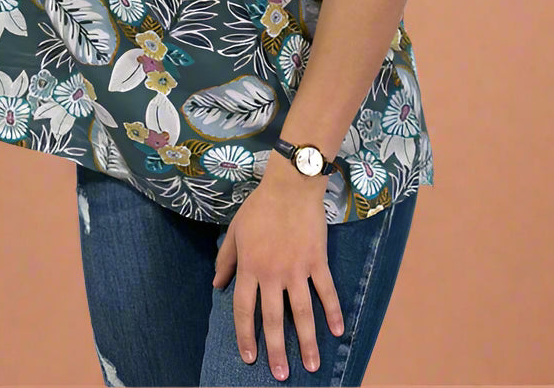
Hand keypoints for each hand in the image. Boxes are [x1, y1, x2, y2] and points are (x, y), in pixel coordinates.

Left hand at [212, 168, 344, 379]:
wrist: (290, 185)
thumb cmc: (260, 207)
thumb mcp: (235, 231)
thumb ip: (226, 259)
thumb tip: (217, 286)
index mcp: (249, 266)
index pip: (243, 309)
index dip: (245, 335)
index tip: (249, 357)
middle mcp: (272, 273)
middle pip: (272, 318)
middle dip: (276, 350)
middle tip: (280, 375)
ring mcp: (297, 269)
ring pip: (301, 313)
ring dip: (306, 341)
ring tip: (312, 366)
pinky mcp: (317, 261)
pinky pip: (326, 292)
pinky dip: (333, 312)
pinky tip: (337, 332)